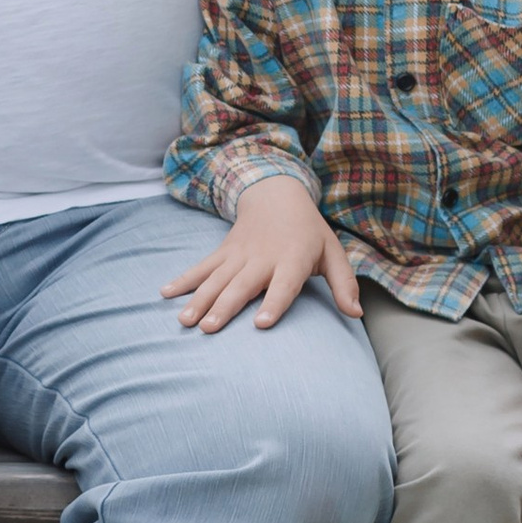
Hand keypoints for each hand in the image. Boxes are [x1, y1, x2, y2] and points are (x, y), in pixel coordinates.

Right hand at [163, 176, 360, 333]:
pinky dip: (183, 280)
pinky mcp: (223, 252)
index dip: (274, 303)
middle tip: (209, 328)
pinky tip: (165, 293)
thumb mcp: (333, 253)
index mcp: (292, 260)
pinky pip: (201, 267)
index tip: (262, 323)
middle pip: (242, 285)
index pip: (284, 285)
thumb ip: (344, 284)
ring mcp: (239, 254)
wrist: (277, 194)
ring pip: (216, 279)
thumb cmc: (309, 232)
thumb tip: (356, 314)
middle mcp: (263, 258)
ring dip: (199, 299)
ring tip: (185, 321)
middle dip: (224, 307)